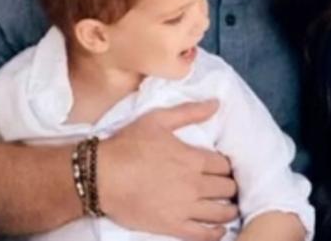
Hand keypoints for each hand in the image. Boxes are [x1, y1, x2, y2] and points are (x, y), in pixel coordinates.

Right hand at [97, 100, 238, 240]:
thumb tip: (216, 103)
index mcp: (194, 159)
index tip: (223, 168)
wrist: (100, 176)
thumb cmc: (128, 145)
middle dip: (229, 185)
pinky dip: (215, 232)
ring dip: (229, 209)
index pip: (225, 165)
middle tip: (226, 186)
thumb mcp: (158, 119)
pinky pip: (202, 234)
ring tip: (230, 208)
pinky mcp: (171, 226)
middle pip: (226, 188)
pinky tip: (220, 229)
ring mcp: (184, 208)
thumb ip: (189, 112)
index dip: (226, 166)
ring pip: (220, 211)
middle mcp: (194, 185)